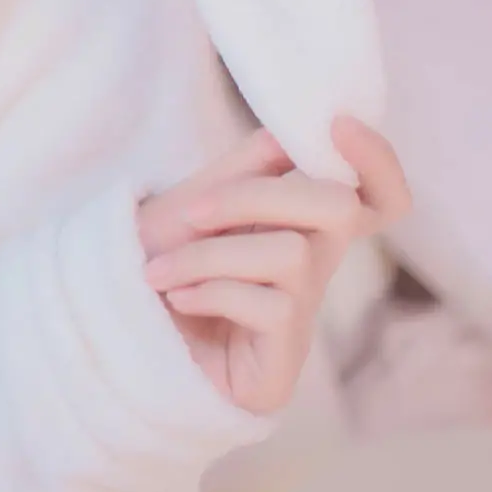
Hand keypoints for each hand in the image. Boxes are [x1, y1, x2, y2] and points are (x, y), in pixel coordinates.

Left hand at [134, 115, 410, 415]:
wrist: (113, 330)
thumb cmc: (160, 263)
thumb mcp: (197, 202)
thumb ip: (247, 169)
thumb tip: (291, 131)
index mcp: (299, 226)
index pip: (377, 198)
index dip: (378, 162)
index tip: (338, 125)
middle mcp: (311, 270)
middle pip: (342, 208)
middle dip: (257, 197)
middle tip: (192, 212)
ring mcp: (300, 319)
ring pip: (292, 255)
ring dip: (210, 255)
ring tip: (160, 272)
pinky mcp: (283, 366)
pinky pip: (271, 306)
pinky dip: (210, 291)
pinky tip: (179, 299)